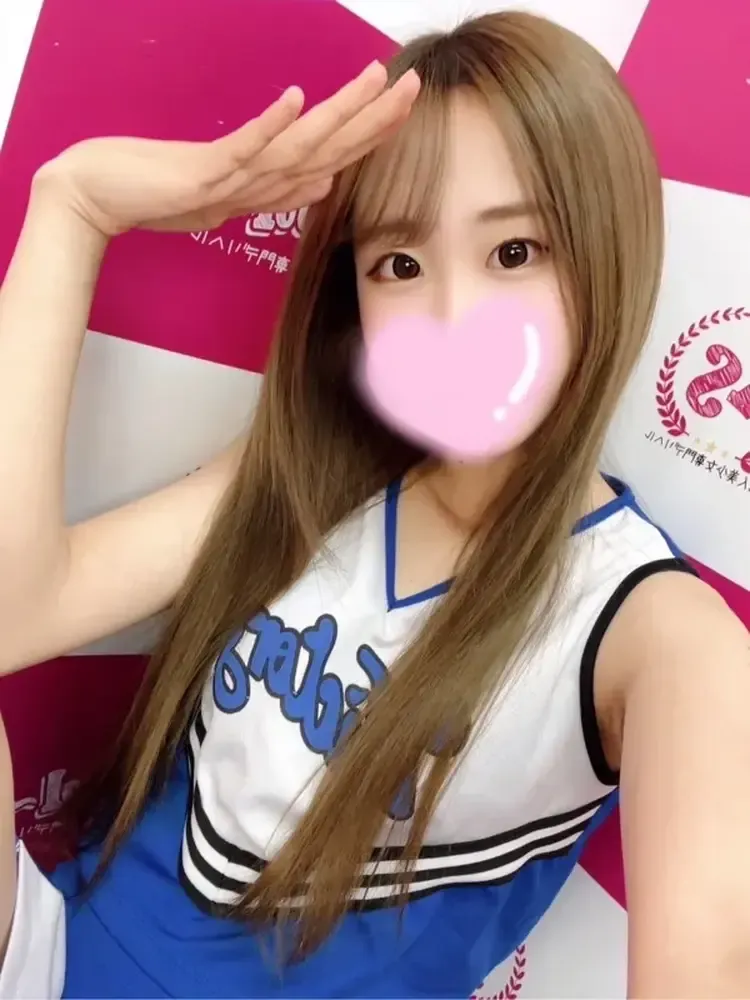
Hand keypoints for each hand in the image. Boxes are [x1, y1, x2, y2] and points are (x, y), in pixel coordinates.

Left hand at [33, 62, 419, 237]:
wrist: (101, 200)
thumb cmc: (158, 190)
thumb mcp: (225, 187)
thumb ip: (274, 184)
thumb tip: (321, 182)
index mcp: (268, 187)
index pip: (331, 158)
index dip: (369, 133)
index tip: (403, 104)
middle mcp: (260, 187)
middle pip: (327, 153)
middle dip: (372, 121)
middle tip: (411, 87)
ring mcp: (235, 182)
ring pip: (299, 150)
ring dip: (339, 117)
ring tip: (374, 83)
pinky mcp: (204, 174)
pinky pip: (244, 149)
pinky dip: (271, 126)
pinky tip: (298, 99)